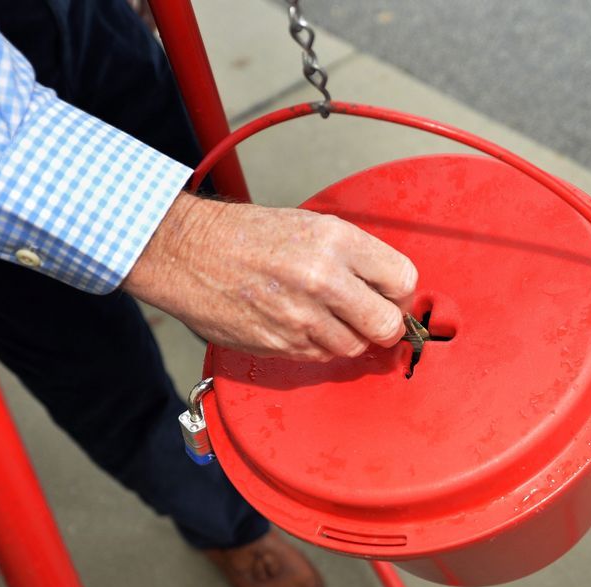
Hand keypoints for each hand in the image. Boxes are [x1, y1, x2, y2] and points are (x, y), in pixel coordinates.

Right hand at [124, 193, 416, 360]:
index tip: (390, 296)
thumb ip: (354, 258)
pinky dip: (318, 346)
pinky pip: (321, 356)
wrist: (188, 252)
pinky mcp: (280, 344)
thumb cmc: (249, 236)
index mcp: (336, 241)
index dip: (400, 293)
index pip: (402, 280)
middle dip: (385, 326)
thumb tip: (389, 291)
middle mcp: (323, 279)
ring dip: (349, 338)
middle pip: (387, 325)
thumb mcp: (311, 226)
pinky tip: (300, 324)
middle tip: (373, 320)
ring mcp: (301, 316)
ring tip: (326, 317)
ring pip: (355, 347)